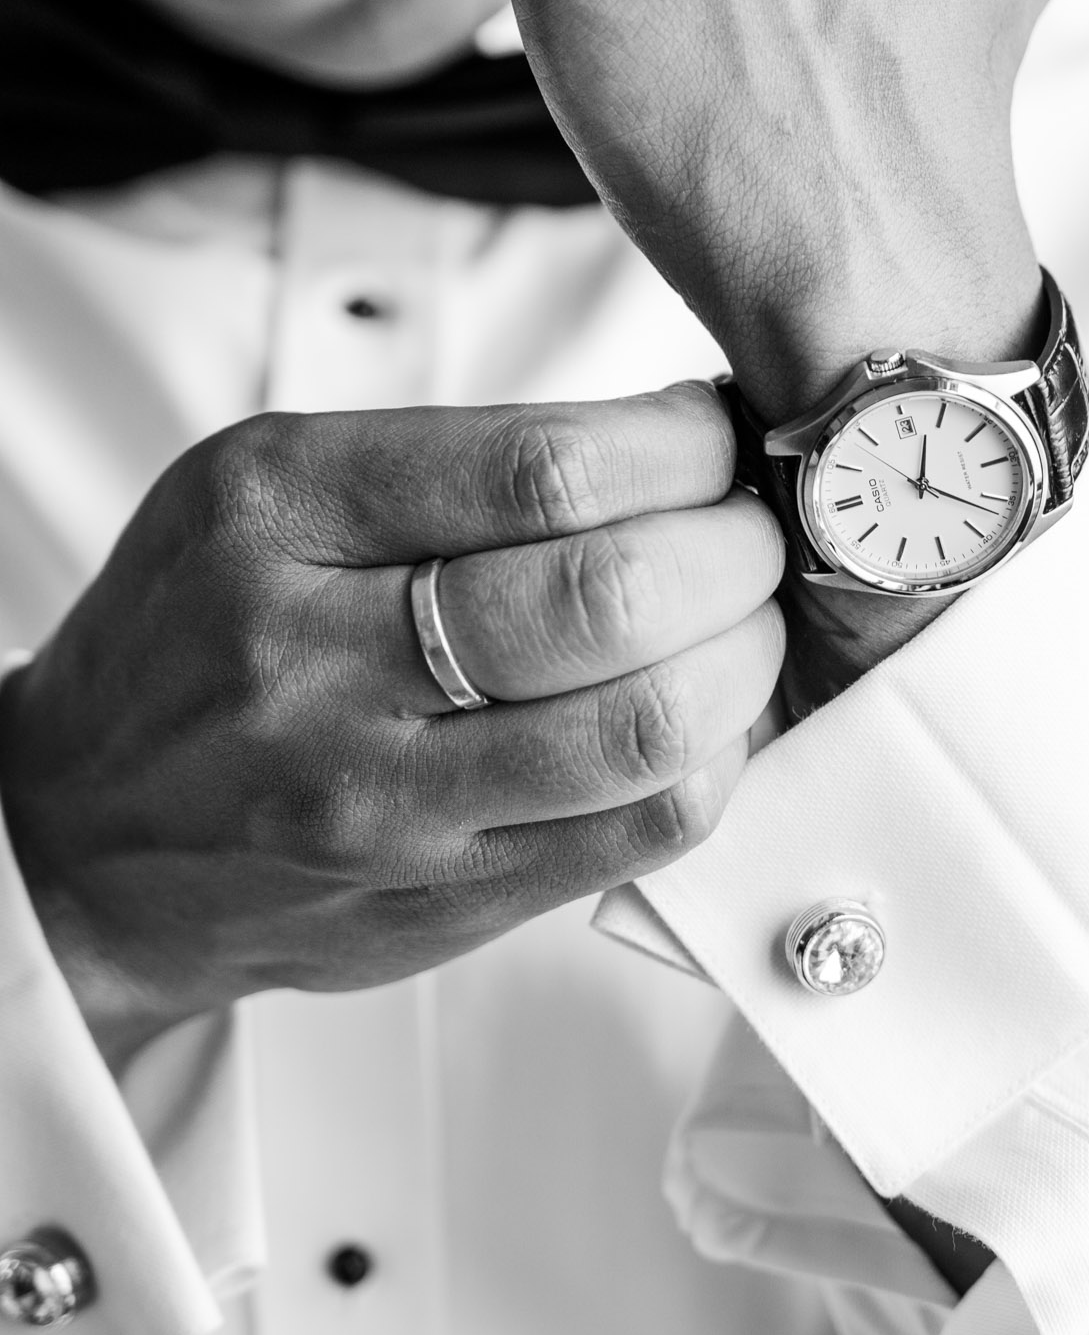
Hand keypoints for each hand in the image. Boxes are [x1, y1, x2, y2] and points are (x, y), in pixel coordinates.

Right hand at [0, 385, 783, 1061]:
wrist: (85, 838)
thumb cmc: (204, 638)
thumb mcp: (269, 490)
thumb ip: (453, 462)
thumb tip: (683, 435)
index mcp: (278, 511)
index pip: (547, 468)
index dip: (685, 446)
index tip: (721, 436)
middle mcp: (319, 658)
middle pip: (613, 595)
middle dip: (738, 547)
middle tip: (757, 529)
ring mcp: (383, 798)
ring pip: (647, 724)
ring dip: (748, 655)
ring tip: (748, 617)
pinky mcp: (444, 900)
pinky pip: (642, 829)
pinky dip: (719, 757)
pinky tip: (713, 714)